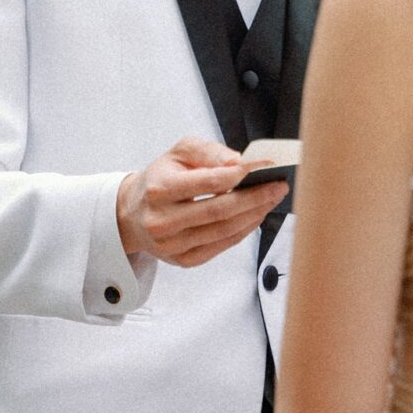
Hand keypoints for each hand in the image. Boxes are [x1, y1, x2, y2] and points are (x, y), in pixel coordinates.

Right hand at [116, 137, 287, 267]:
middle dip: (256, 197)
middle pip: (220, 210)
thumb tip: (238, 162)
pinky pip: (222, 245)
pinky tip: (256, 215)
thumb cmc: (161, 179)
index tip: (265, 166)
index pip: (208, 182)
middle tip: (279, 185)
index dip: (240, 174)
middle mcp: (162, 220)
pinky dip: (244, 230)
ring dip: (255, 214)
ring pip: (225, 230)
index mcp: (159, 189)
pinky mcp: (183, 260)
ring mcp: (172, 244)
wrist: (133, 214)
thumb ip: (208, 152)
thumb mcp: (178, 154)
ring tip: (273, 198)